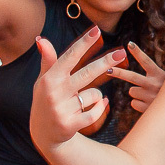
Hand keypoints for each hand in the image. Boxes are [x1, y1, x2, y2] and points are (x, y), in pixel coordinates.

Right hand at [31, 28, 126, 152]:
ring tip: (83, 101)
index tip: (96, 30)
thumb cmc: (46, 101)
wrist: (44, 134)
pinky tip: (99, 106)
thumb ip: (48, 61)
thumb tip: (41, 39)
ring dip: (96, 96)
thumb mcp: (43, 81)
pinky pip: (95, 111)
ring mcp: (62, 109)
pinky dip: (100, 108)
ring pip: (94, 94)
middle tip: (122, 53)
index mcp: (50, 79)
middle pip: (87, 73)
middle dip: (106, 62)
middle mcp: (55, 92)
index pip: (70, 57)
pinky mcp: (71, 124)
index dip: (84, 43)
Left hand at [107, 43, 164, 112]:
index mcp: (159, 75)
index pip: (147, 62)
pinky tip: (149, 104)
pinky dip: (139, 104)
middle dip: (118, 72)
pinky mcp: (145, 109)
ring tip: (150, 94)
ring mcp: (148, 97)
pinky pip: (134, 103)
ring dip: (138, 92)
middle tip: (108, 70)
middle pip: (131, 77)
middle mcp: (153, 85)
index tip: (129, 44)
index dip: (138, 52)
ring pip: (132, 91)